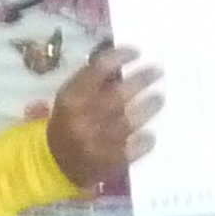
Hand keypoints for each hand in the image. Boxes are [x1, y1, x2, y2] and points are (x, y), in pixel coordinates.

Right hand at [46, 42, 159, 187]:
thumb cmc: (69, 122)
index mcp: (70, 98)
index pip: (98, 69)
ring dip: (148, 107)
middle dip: (142, 80)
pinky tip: (150, 135)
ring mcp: (95, 141)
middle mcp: (81, 118)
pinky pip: (134, 148)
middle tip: (157, 71)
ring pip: (129, 121)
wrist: (56, 164)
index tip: (137, 52)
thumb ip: (94, 80)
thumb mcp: (73, 98)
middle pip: (118, 94)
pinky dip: (145, 141)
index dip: (120, 56)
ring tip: (158, 99)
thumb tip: (125, 59)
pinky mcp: (108, 162)